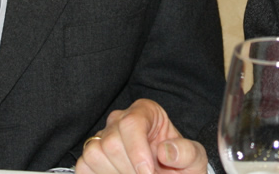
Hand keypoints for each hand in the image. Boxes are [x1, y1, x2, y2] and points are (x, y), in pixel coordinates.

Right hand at [76, 99, 207, 173]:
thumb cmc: (181, 166)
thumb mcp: (194, 159)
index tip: (148, 173)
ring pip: (94, 154)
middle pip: (111, 142)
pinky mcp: (90, 156)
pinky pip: (84, 166)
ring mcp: (102, 137)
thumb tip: (165, 151)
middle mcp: (120, 119)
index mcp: (146, 111)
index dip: (137, 151)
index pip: (131, 123)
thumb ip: (186, 153)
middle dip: (130, 170)